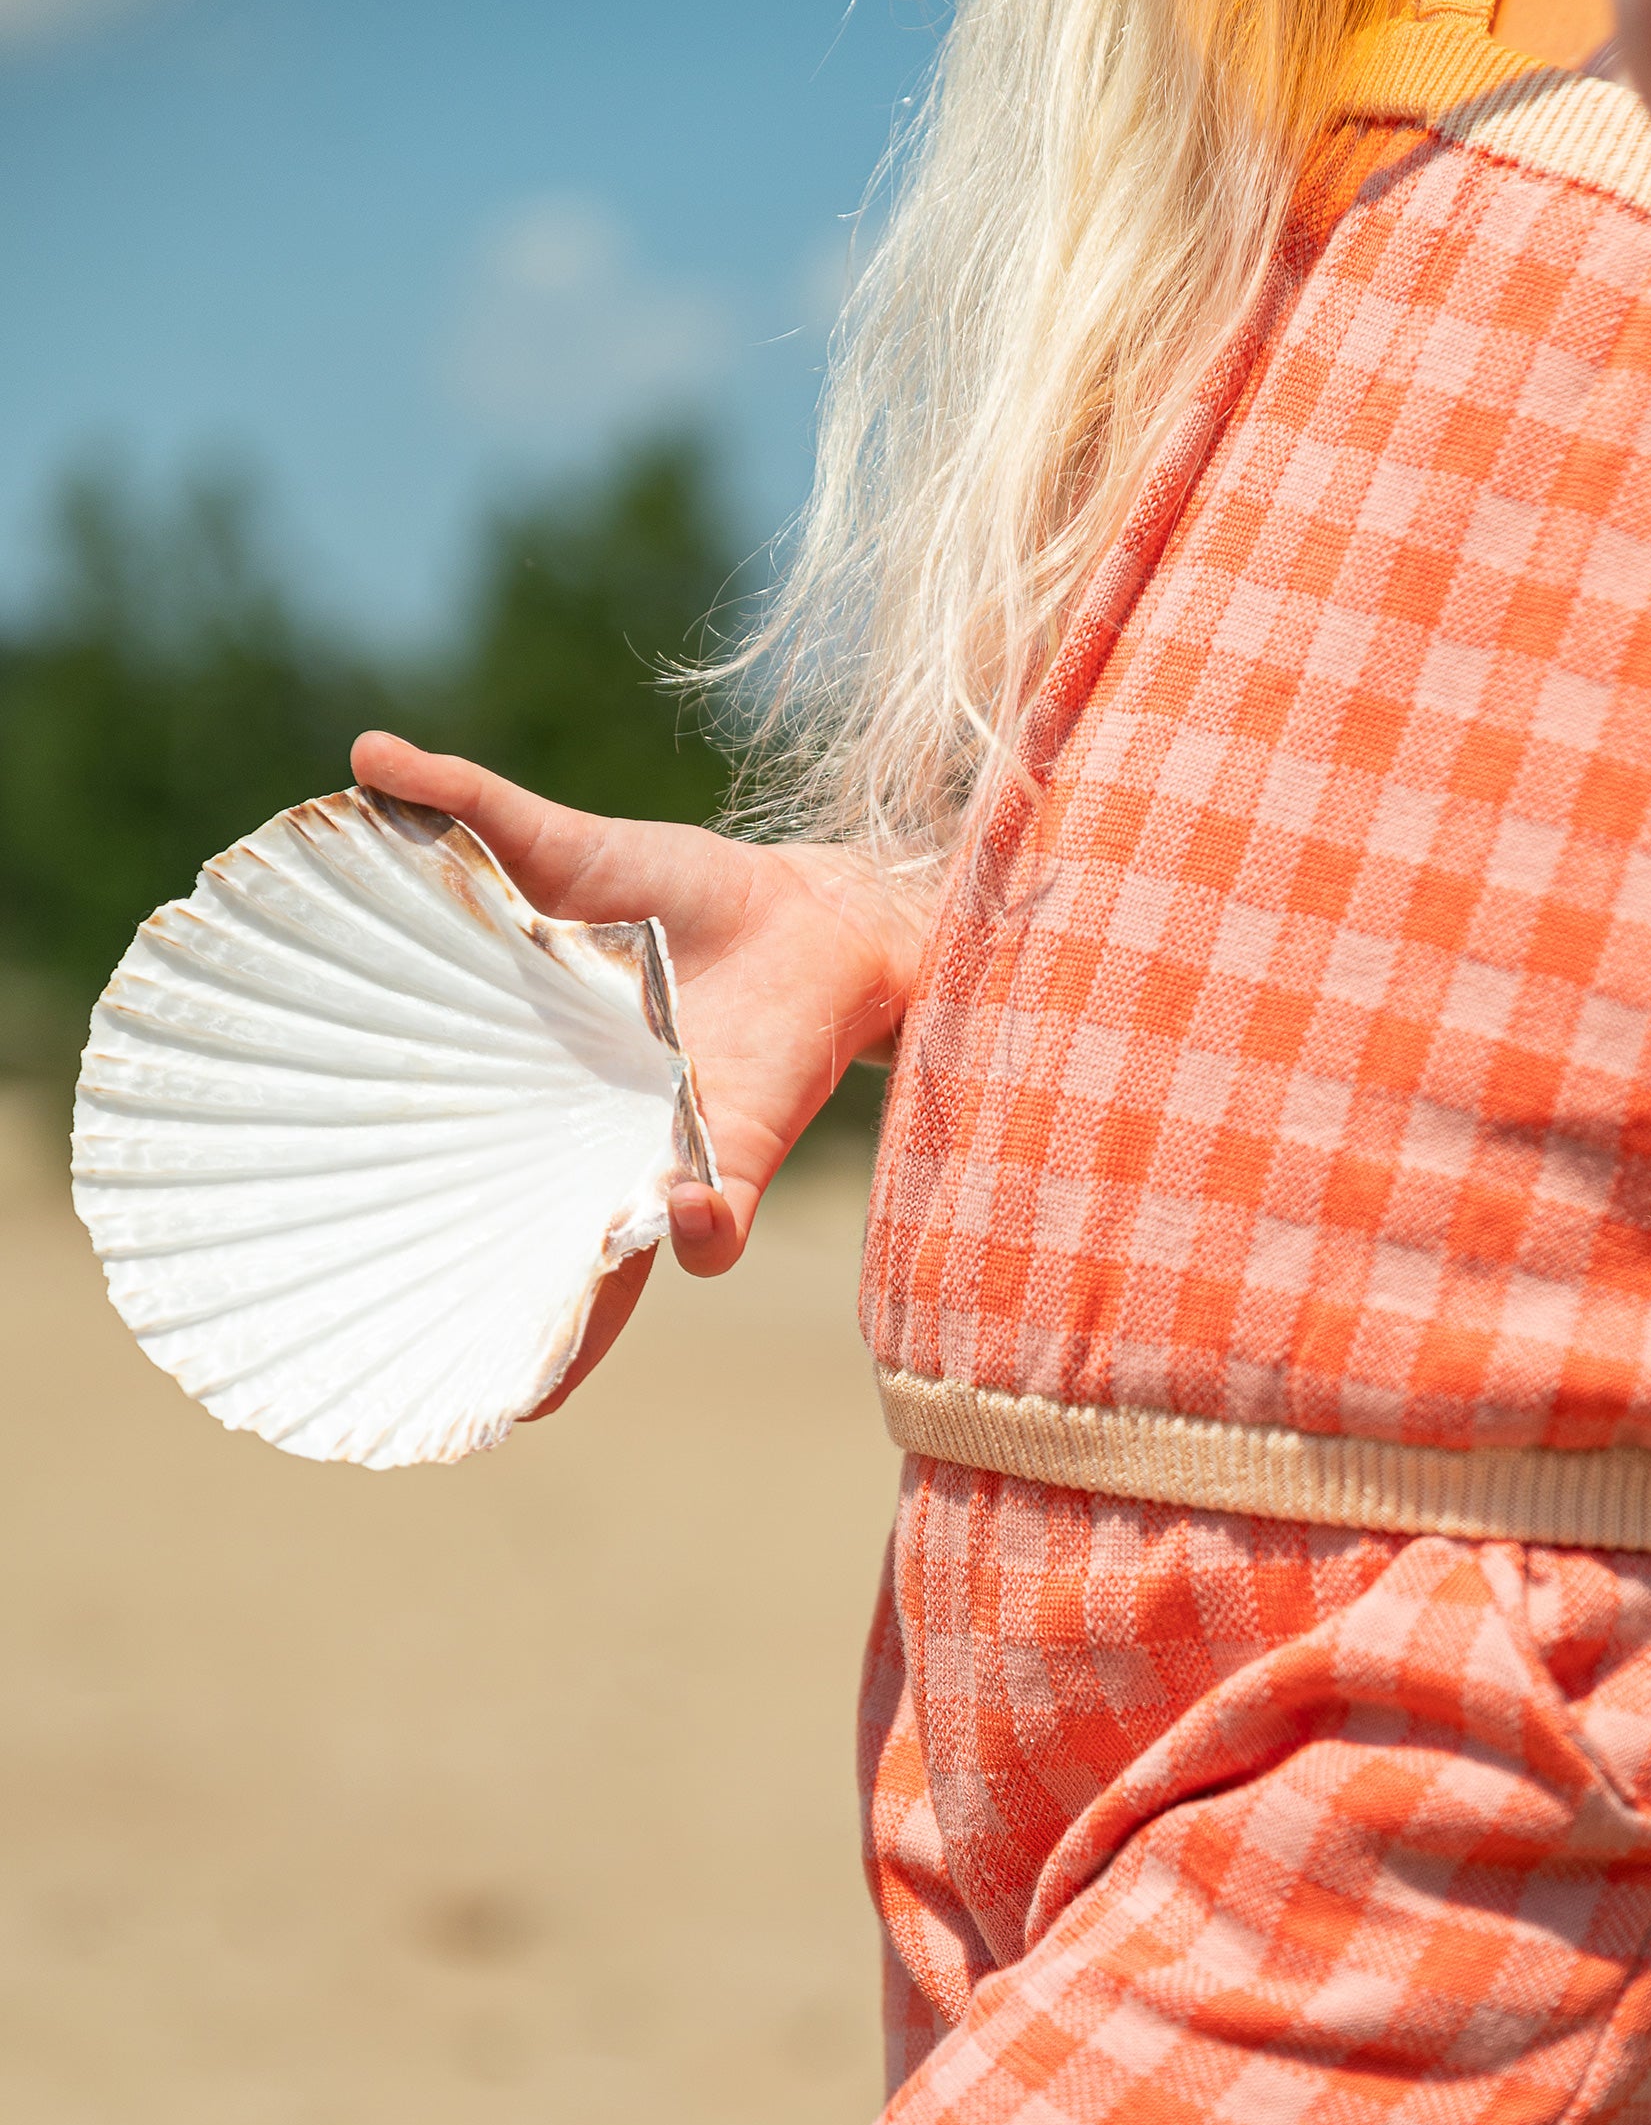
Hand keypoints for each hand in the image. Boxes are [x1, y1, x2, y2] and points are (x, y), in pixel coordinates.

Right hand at [349, 733, 934, 1411]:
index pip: (469, 1181)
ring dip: (586, 1289)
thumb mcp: (567, 846)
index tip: (370, 1310)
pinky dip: (697, 1226)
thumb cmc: (681, 893)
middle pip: (536, 1254)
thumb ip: (473, 812)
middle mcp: (601, 1145)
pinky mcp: (746, 1153)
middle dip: (494, 1318)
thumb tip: (365, 755)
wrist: (811, 907)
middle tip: (437, 1370)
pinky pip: (716, 1221)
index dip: (424, 1246)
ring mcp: (672, 1159)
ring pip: (619, 1261)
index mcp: (543, 1092)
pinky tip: (676, 1208)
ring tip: (544, 1332)